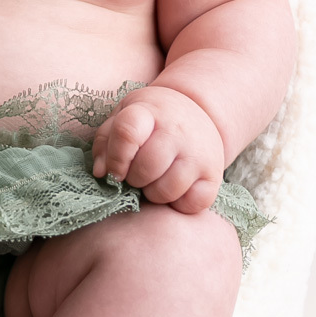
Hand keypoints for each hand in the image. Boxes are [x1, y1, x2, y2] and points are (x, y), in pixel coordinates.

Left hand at [91, 85, 224, 214]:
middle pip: (146, 168)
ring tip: (154, 181)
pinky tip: (175, 190)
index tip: (114, 172)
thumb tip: (101, 173)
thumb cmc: (151, 119)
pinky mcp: (214, 175)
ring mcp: (199, 153)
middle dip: (134, 179)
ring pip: (167, 190)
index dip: (116, 159)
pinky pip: (192, 204)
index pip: (127, 133)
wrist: (197, 111)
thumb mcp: (123, 117)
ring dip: (154, 194)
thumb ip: (105, 142)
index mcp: (148, 112)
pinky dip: (179, 204)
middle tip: (136, 175)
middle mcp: (177, 131)